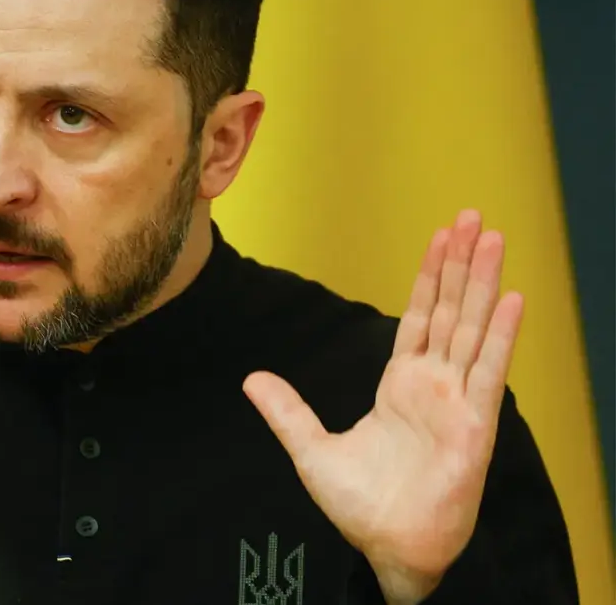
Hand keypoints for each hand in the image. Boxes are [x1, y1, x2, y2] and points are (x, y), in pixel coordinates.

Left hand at [242, 209, 522, 603]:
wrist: (386, 546)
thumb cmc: (362, 506)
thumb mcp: (311, 449)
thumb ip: (286, 411)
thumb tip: (251, 379)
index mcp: (400, 386)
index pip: (419, 317)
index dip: (429, 277)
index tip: (439, 239)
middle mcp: (434, 386)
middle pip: (450, 311)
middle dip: (460, 264)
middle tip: (470, 218)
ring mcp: (457, 403)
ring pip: (472, 329)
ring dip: (483, 284)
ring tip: (493, 239)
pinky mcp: (474, 426)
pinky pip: (489, 374)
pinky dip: (501, 337)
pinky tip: (512, 299)